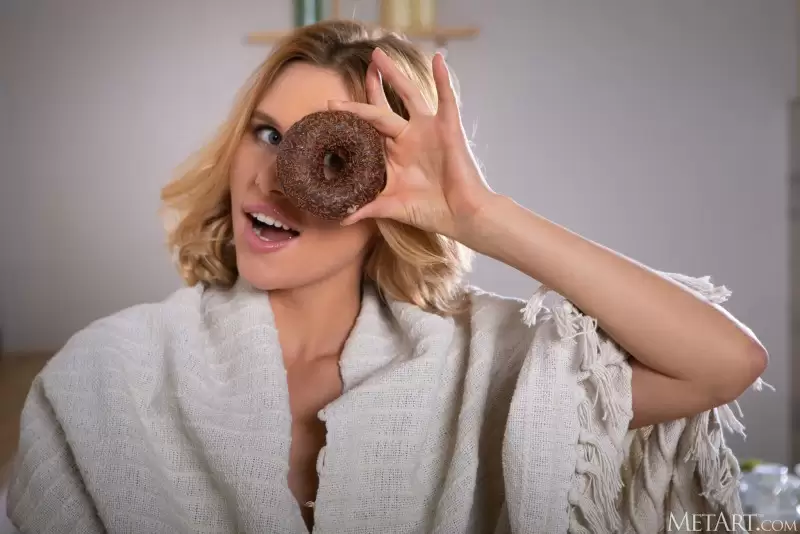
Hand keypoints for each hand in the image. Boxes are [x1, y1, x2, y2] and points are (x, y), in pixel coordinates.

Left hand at [329, 48, 495, 240]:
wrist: (462, 216)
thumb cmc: (430, 212)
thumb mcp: (392, 207)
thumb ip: (366, 208)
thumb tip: (340, 217)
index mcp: (393, 154)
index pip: (369, 128)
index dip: (352, 115)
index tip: (329, 105)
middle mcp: (408, 138)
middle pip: (384, 105)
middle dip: (372, 86)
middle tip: (360, 65)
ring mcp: (428, 131)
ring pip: (408, 95)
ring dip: (394, 74)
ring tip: (379, 55)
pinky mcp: (448, 129)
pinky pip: (446, 99)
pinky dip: (443, 79)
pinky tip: (437, 59)